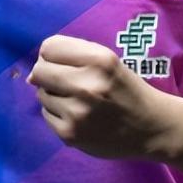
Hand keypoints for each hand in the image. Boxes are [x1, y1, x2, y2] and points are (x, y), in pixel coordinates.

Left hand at [25, 34, 171, 159]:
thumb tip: (31, 75)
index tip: (62, 62)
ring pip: (42, 94)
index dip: (52, 54)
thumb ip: (71, 56)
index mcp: (99, 60)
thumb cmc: (126, 89)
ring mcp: (77, 112)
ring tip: (77, 100)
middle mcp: (87, 85)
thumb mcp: (107, 61)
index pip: (49, 47)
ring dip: (54, 95)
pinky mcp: (70, 134)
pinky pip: (46, 115)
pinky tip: (78, 116)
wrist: (150, 127)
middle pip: (40, 71)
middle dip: (47, 74)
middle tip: (65, 82)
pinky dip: (57, 113)